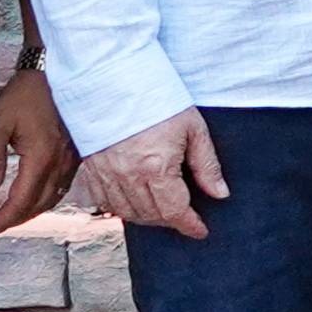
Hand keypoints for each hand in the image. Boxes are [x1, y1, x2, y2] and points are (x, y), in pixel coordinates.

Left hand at [0, 68, 77, 235]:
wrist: (56, 71)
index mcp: (42, 158)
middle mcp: (62, 163)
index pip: (20, 202)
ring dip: (29, 213)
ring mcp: (73, 160)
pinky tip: (30, 198)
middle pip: (38, 206)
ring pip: (52, 199)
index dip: (0, 221)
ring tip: (6, 217)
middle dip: (12, 222)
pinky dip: (43, 199)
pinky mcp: (75, 154)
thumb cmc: (26, 93)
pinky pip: (61, 187)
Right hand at [81, 108, 229, 242]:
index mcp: (156, 167)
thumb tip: (220, 194)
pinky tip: (134, 203)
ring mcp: (106, 174)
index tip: (201, 230)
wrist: (115, 80)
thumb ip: (206, 165)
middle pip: (151, 216)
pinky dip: (121, 208)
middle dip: (171, 221)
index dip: (189, 225)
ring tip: (163, 212)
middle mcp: (128, 176)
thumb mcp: (193, 129)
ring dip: (147, 218)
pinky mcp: (91, 169)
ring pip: (127, 213)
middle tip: (185, 218)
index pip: (174, 211)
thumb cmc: (159, 101)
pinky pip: (104, 202)